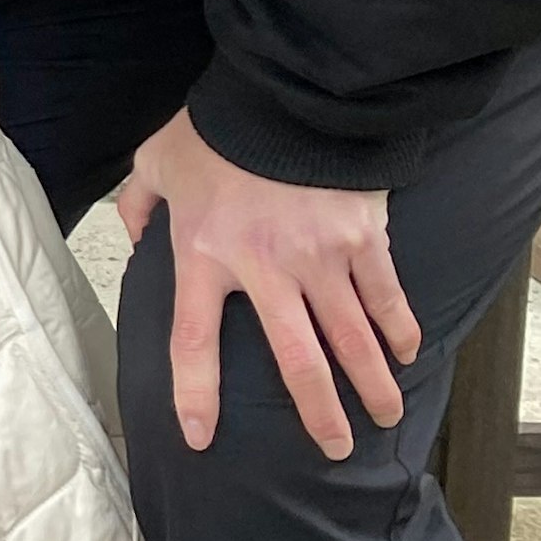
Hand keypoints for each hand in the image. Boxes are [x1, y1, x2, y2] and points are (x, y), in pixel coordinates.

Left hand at [115, 110, 418, 459]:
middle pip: (298, 363)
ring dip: (373, 384)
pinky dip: (401, 329)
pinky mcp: (364, 238)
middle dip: (320, 414)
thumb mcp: (157, 160)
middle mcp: (265, 269)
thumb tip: (133, 230)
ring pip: (352, 340)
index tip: (200, 437)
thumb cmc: (215, 128)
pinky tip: (408, 353)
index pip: (192, 341)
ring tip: (385, 417)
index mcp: (204, 255)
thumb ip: (139, 200)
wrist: (283, 92)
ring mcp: (321, 258)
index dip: (196, 394)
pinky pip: (387, 296)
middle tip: (335, 448)